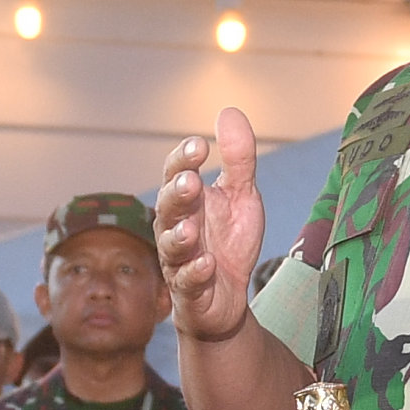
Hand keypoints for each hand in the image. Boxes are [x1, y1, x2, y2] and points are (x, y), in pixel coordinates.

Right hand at [154, 108, 266, 346]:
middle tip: (190, 181)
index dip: (184, 159)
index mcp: (186, 200)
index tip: (200, 144)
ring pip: (171, 246)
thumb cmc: (228, 242)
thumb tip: (228, 111)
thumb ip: (238, 159)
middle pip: (168, 206)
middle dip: (177, 193)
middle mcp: (175, 227)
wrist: (227, 299)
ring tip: (191, 227)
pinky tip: (207, 264)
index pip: (176, 173)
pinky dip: (196, 273)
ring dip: (179, 236)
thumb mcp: (242, 196)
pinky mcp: (190, 291)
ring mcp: (179, 260)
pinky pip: (188, 282)